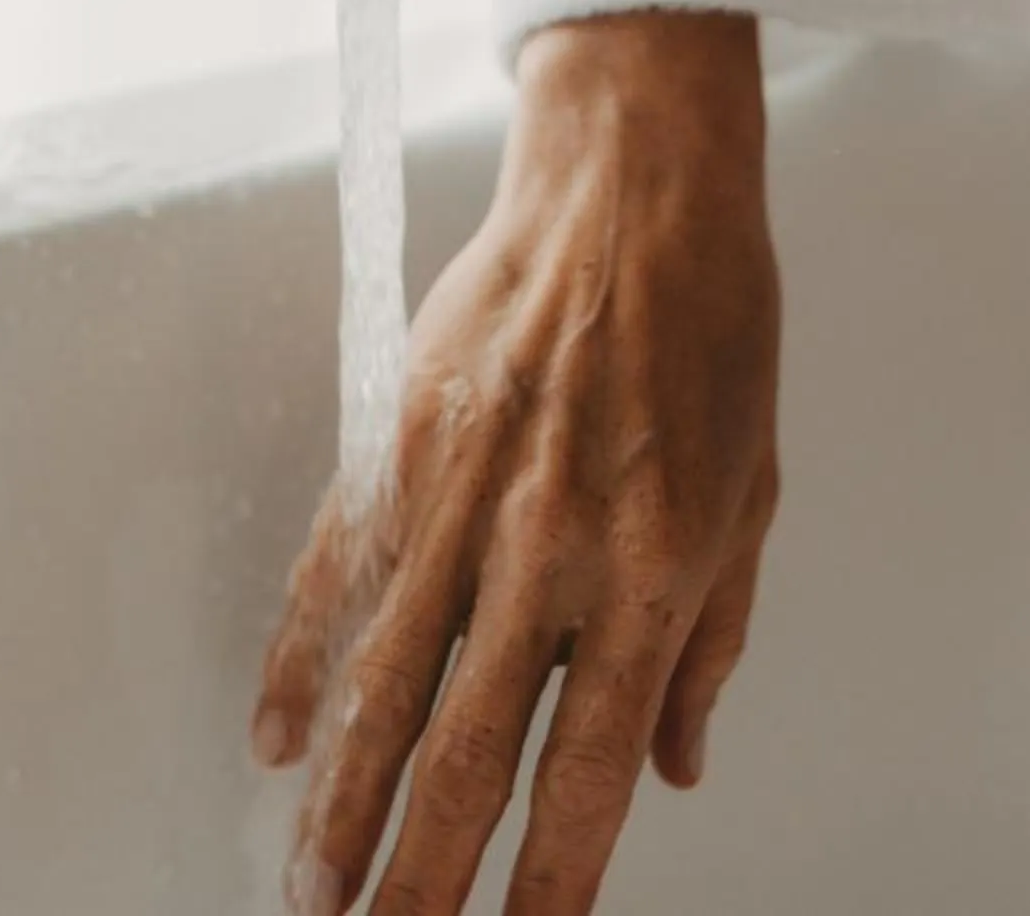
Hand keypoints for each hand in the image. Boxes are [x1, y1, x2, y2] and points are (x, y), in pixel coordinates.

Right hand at [252, 7, 780, 914]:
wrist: (635, 184)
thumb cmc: (712, 326)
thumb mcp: (756, 494)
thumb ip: (712, 643)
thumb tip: (678, 769)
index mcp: (653, 572)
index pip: (592, 771)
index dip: (552, 880)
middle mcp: (549, 548)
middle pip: (470, 752)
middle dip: (421, 876)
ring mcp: (463, 492)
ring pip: (386, 681)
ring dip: (342, 801)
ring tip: (309, 893)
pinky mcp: (400, 436)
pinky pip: (335, 567)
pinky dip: (297, 658)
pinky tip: (274, 738)